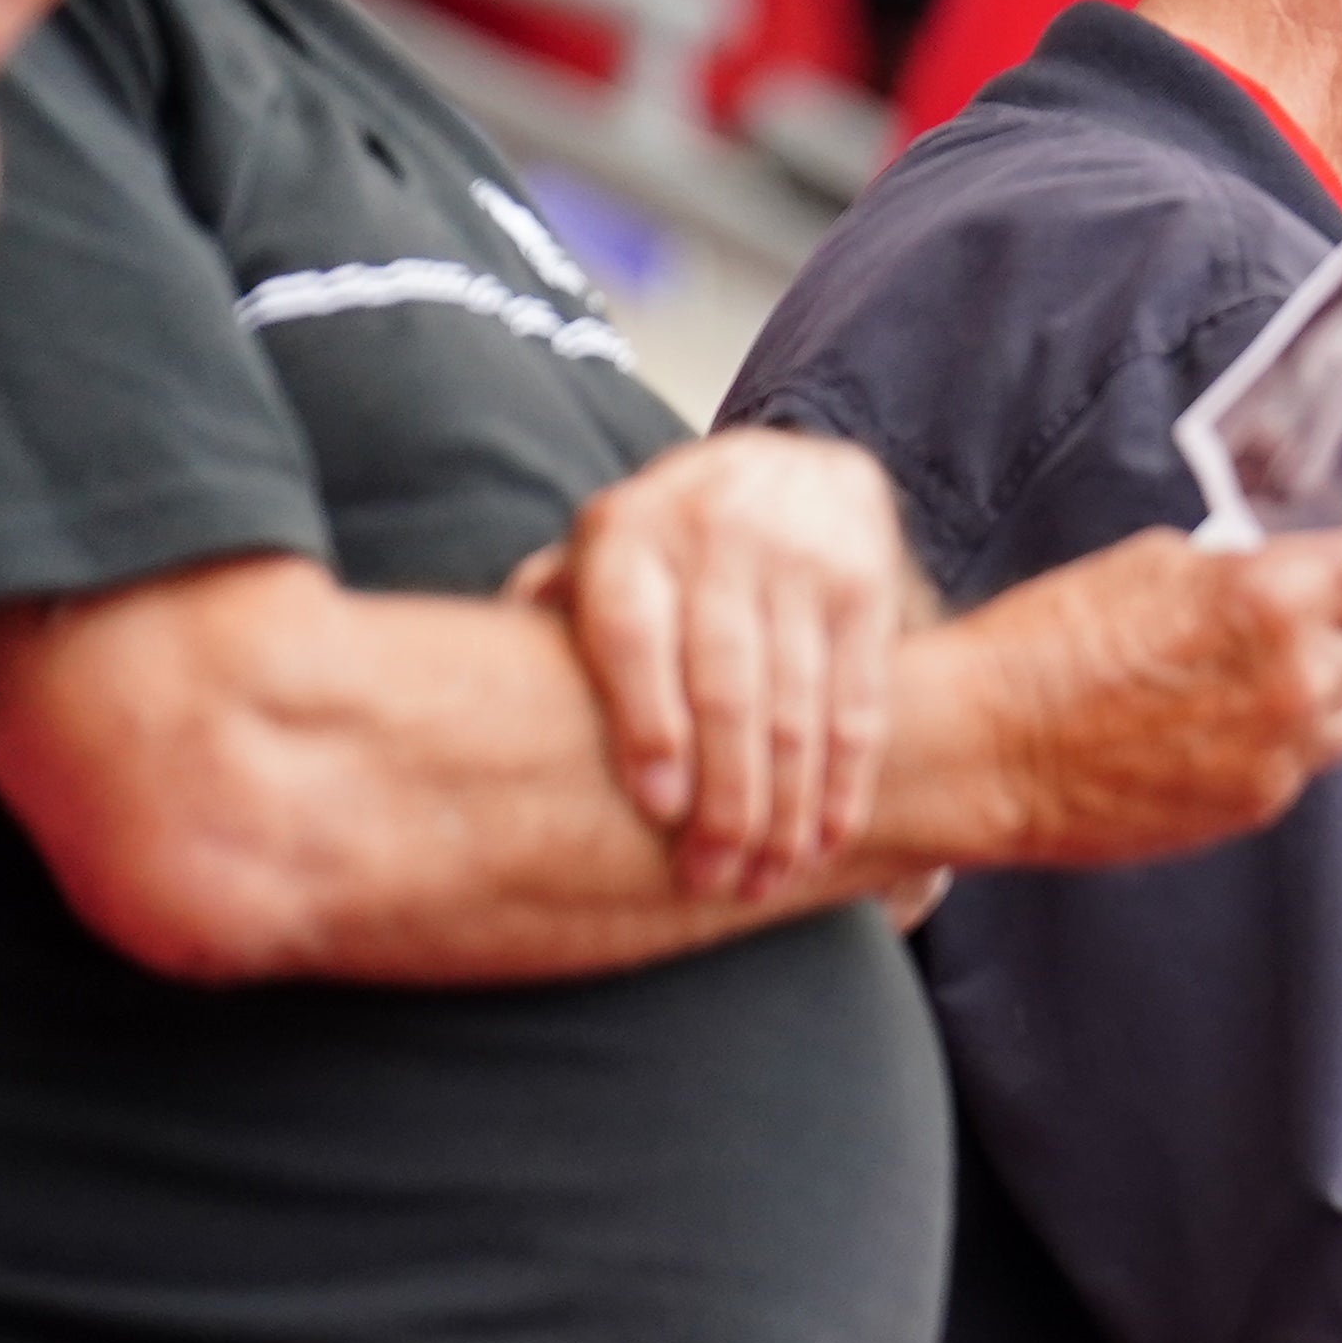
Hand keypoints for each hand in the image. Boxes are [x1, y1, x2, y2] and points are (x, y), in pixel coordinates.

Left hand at [531, 428, 928, 897]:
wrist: (794, 465)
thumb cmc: (668, 546)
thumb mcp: (602, 553)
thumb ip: (552, 612)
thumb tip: (476, 689)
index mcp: (628, 534)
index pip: (634, 636)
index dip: (648, 726)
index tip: (659, 810)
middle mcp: (715, 536)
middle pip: (724, 686)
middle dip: (725, 797)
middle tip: (712, 877)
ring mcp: (799, 559)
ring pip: (797, 705)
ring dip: (787, 805)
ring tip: (768, 876)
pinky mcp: (864, 585)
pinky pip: (858, 698)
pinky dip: (847, 778)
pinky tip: (828, 836)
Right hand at [942, 518, 1341, 861]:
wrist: (988, 750)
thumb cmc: (1051, 643)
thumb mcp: (1153, 563)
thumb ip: (1243, 570)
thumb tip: (1287, 574)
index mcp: (1275, 599)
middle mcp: (1296, 679)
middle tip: (1299, 615)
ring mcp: (1281, 754)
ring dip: (1324, 689)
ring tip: (1256, 675)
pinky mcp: (1255, 806)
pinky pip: (1301, 763)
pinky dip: (1278, 741)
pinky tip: (1216, 725)